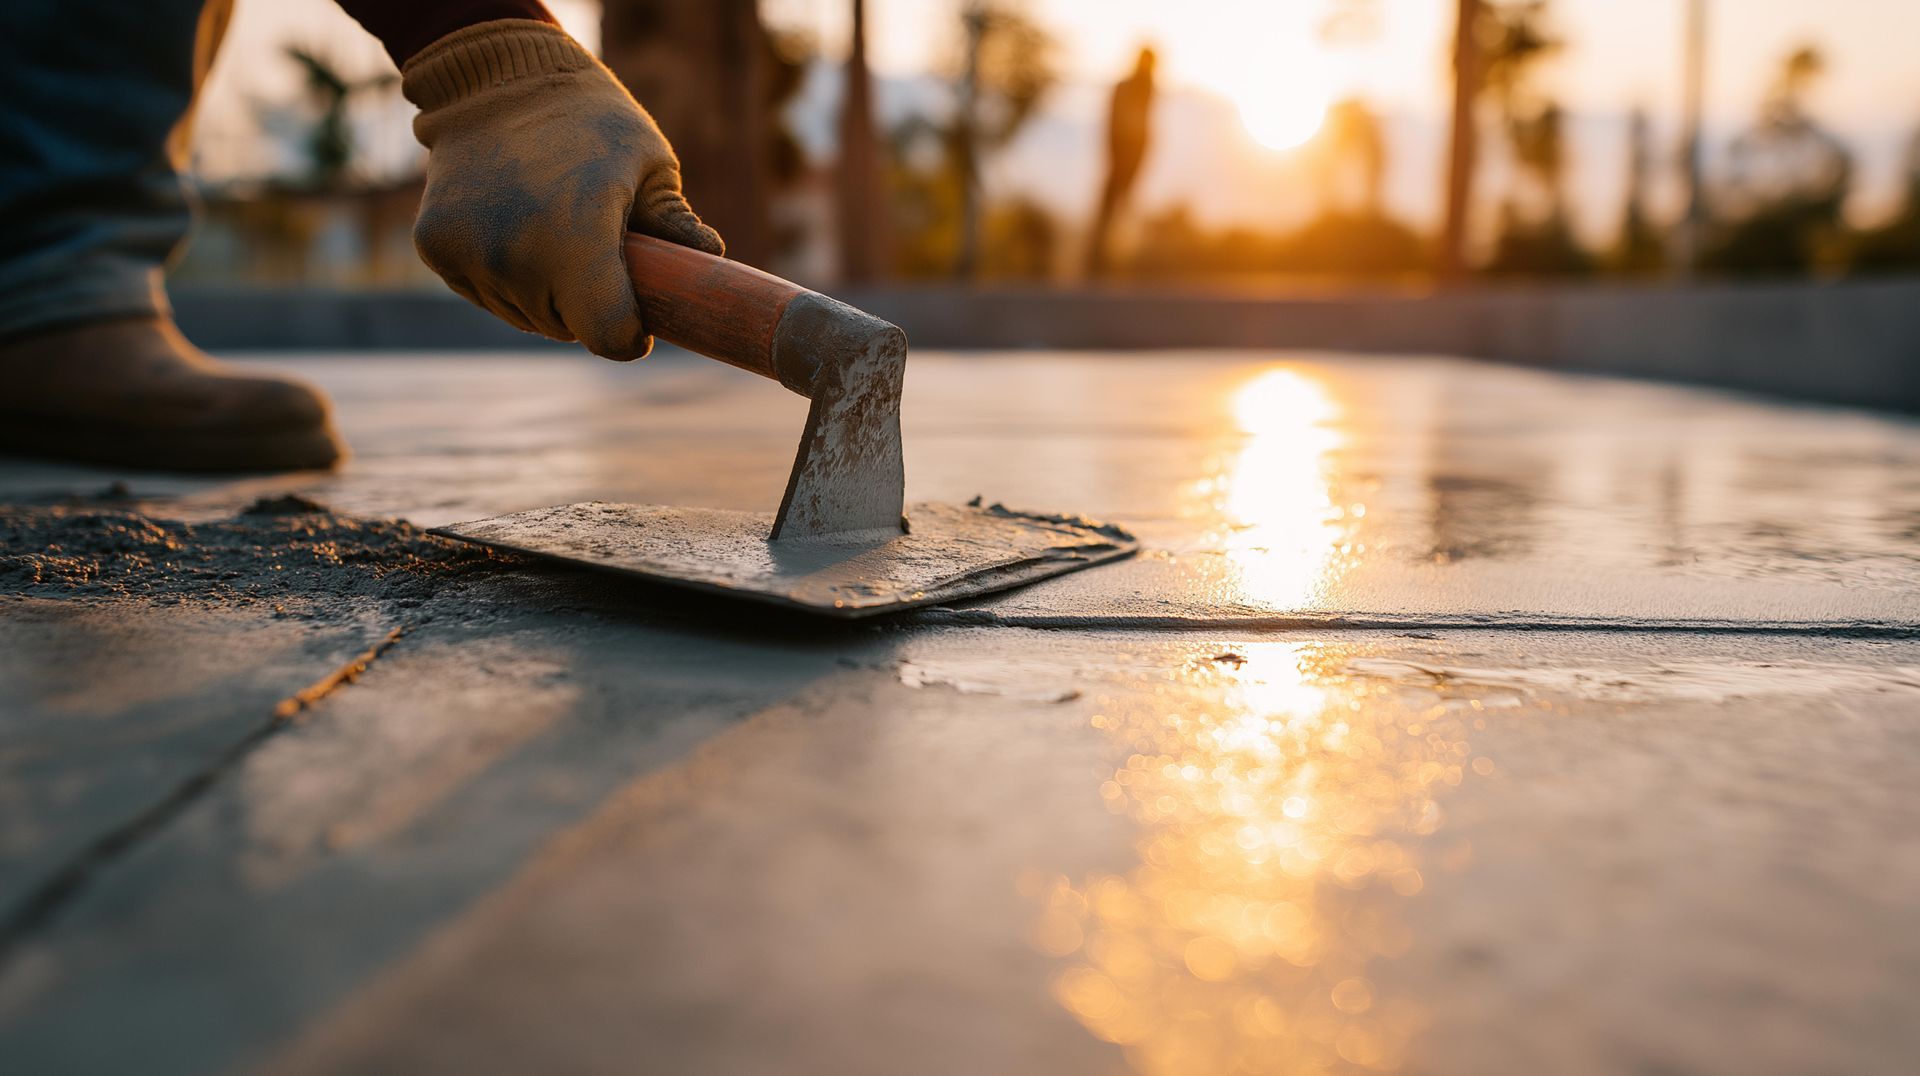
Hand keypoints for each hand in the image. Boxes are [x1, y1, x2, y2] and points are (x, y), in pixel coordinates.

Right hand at [401, 20, 722, 359]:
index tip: (637, 318)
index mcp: (576, 237)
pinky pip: (486, 293)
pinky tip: (513, 224)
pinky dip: (505, 276)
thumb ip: (677, 224)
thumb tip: (715, 260)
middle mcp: (513, 253)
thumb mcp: (648, 166)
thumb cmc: (591, 122)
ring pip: (525, 315)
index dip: (628, 334)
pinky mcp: (436, 248)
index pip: (607, 335)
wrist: (498, 78)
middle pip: (565, 328)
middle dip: (588, 305)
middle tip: (596, 250)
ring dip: (545, 293)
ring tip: (552, 230)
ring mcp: (467, 252)